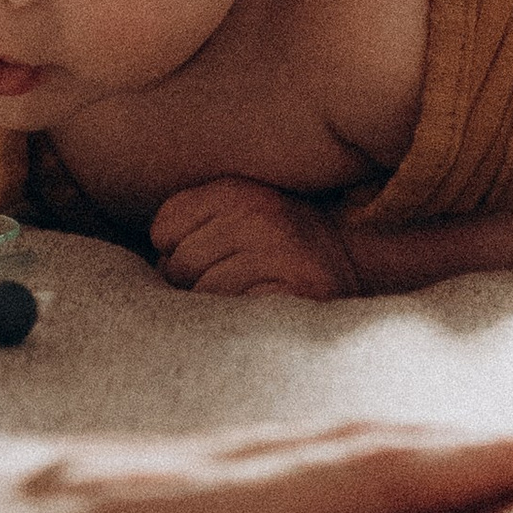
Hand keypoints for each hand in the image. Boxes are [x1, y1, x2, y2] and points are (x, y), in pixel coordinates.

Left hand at [150, 178, 357, 299]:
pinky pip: (235, 315)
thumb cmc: (280, 246)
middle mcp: (259, 215)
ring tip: (248, 295)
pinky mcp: (298, 290)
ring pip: (204, 294)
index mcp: (238, 191)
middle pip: (178, 264)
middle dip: (193, 282)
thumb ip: (191, 221)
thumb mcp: (237, 215)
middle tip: (230, 281)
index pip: (164, 227)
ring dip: (218, 306)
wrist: (358, 262)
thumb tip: (154, 263)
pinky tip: (259, 309)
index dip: (173, 251)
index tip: (204, 258)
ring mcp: (280, 252)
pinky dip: (240, 321)